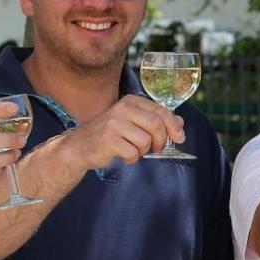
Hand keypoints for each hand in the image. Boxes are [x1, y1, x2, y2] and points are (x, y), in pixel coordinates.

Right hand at [63, 95, 182, 170]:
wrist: (80, 146)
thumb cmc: (110, 135)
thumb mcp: (133, 123)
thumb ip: (155, 120)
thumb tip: (180, 122)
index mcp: (131, 101)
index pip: (160, 110)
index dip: (173, 126)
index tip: (179, 138)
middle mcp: (122, 108)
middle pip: (156, 124)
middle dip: (161, 141)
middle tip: (157, 149)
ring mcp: (114, 123)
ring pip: (145, 141)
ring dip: (143, 151)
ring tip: (133, 150)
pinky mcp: (108, 139)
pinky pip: (132, 152)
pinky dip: (131, 158)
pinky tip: (123, 156)